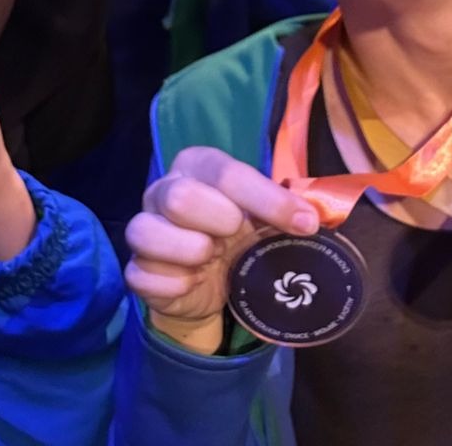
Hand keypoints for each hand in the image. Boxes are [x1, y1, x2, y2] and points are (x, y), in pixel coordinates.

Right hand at [125, 146, 319, 352]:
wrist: (212, 284)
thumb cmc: (240, 236)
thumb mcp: (264, 217)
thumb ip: (286, 209)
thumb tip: (315, 217)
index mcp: (197, 166)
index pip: (227, 173)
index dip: (267, 200)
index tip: (304, 224)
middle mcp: (162, 190)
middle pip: (180, 198)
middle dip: (220, 223)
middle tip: (237, 238)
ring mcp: (144, 228)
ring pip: (147, 232)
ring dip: (192, 253)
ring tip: (212, 259)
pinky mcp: (136, 270)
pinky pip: (144, 277)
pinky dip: (177, 286)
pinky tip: (195, 283)